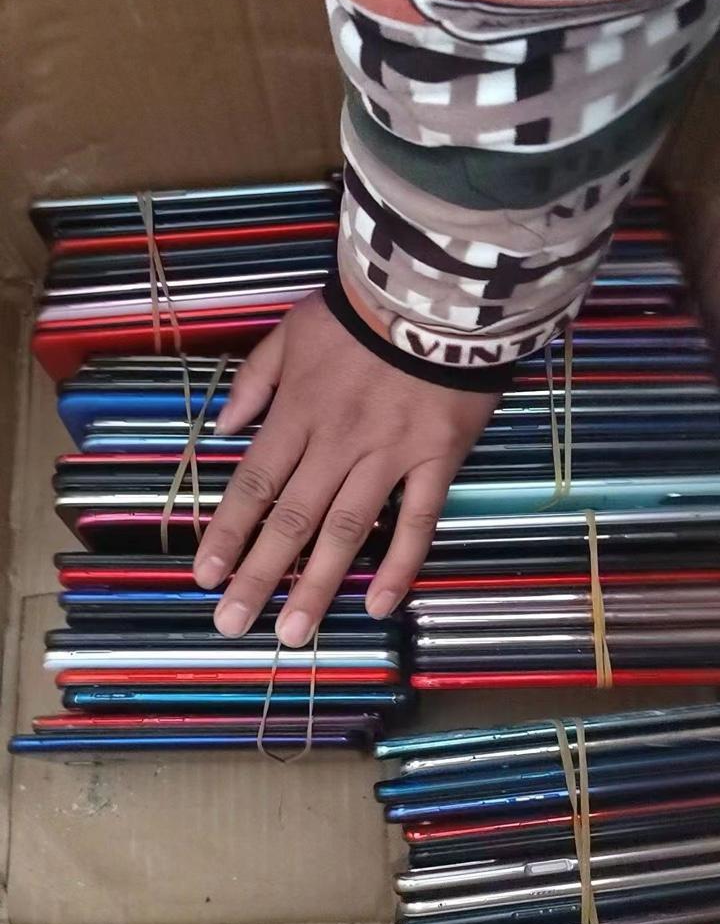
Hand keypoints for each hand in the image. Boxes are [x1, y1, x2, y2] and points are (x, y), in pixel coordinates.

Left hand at [194, 292, 497, 644]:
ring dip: (317, 583)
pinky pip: (418, 519)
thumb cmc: (359, 311)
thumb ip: (255, 381)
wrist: (436, 291)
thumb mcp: (290, 331)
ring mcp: (387, 454)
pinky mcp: (436, 458)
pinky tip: (378, 604)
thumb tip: (223, 428)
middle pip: (291, 518)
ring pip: (347, 528)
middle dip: (258, 574)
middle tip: (233, 622)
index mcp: (297, 413)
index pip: (254, 484)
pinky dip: (399, 564)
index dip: (227, 533)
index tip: (204, 575)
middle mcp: (335, 442)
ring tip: (293, 632)